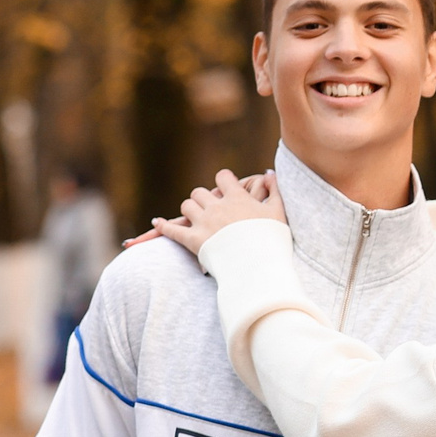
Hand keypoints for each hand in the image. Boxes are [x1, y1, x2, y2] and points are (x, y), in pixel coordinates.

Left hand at [153, 170, 283, 257]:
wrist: (258, 264)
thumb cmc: (272, 239)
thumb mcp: (279, 211)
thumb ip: (275, 189)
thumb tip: (269, 172)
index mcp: (236, 197)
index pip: (223, 177)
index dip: (224, 180)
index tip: (226, 186)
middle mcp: (216, 207)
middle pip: (200, 192)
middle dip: (203, 198)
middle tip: (208, 207)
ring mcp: (203, 222)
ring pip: (187, 206)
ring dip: (189, 210)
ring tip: (193, 217)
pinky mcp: (192, 240)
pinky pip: (172, 229)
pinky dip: (162, 226)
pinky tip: (156, 223)